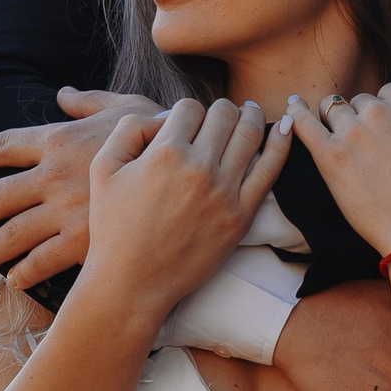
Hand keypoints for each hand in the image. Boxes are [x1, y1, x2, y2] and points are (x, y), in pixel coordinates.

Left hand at [0, 87, 158, 286]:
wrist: (187, 171)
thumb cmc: (161, 133)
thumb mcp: (126, 107)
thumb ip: (90, 102)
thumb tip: (63, 94)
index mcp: (58, 139)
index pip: (2, 145)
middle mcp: (52, 175)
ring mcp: (64, 211)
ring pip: (12, 235)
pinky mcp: (82, 241)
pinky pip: (42, 262)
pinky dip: (25, 273)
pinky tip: (17, 280)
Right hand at [83, 98, 293, 327]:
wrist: (133, 282)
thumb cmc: (114, 227)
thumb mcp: (103, 167)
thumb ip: (129, 129)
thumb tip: (165, 117)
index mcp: (165, 153)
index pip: (189, 108)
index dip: (186, 111)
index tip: (184, 124)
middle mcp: (199, 168)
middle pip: (224, 114)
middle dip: (221, 109)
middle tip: (221, 114)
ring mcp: (225, 192)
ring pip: (251, 134)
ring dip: (252, 117)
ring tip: (251, 112)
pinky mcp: (242, 216)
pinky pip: (270, 171)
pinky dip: (282, 144)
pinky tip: (287, 128)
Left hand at [285, 78, 390, 257]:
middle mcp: (379, 112)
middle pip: (362, 101)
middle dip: (366, 118)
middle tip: (375, 149)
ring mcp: (351, 134)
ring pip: (333, 108)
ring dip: (335, 118)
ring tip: (339, 135)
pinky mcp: (330, 157)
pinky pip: (304, 123)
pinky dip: (297, 112)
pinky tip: (293, 106)